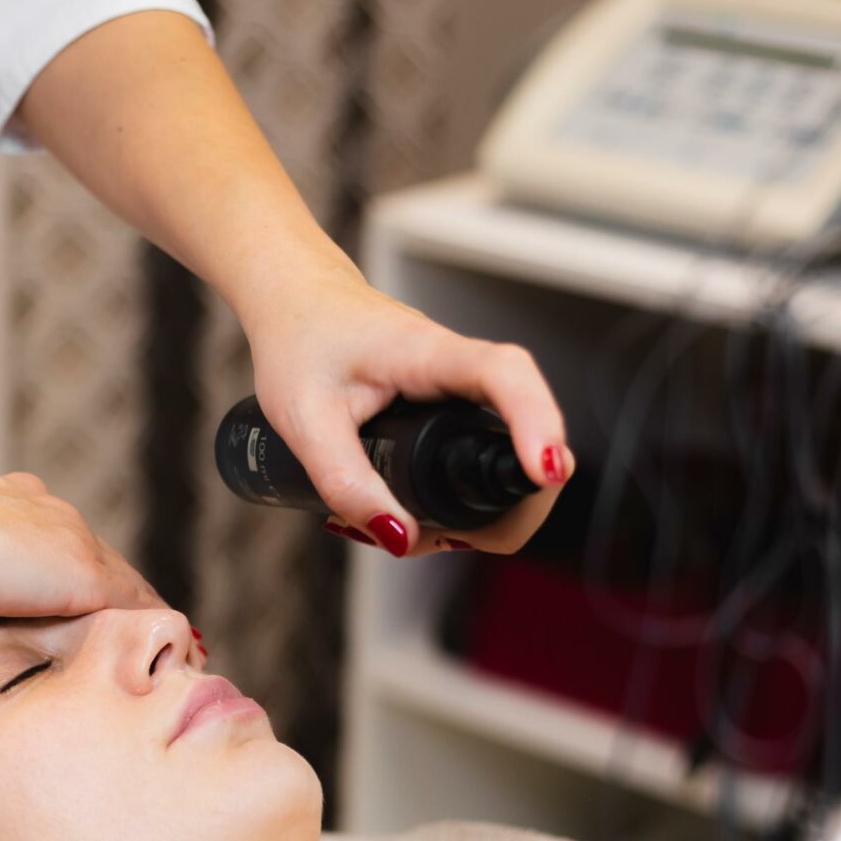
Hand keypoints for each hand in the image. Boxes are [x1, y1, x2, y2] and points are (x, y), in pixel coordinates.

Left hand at [239, 252, 571, 556]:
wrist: (295, 301)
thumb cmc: (298, 343)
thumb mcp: (306, 422)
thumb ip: (346, 482)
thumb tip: (398, 538)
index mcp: (428, 354)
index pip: (505, 376)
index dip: (537, 422)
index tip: (545, 470)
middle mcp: (458, 367)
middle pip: (525, 431)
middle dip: (506, 503)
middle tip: (439, 539)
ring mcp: (459, 387)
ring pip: (505, 449)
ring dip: (484, 507)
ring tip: (416, 533)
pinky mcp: (450, 403)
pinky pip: (480, 449)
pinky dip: (465, 493)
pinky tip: (421, 516)